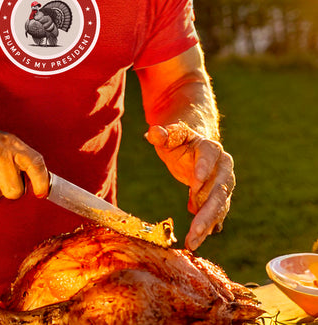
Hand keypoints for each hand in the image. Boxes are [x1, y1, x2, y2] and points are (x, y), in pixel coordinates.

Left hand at [145, 121, 234, 250]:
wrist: (193, 151)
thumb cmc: (180, 143)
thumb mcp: (169, 138)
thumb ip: (162, 135)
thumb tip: (153, 132)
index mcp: (210, 148)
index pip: (210, 154)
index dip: (204, 166)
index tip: (196, 182)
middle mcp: (222, 167)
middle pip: (219, 188)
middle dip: (208, 209)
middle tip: (196, 226)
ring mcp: (223, 186)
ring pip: (219, 207)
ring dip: (206, 225)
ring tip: (192, 242)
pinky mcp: (219, 200)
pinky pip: (215, 216)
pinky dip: (205, 229)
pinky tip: (196, 241)